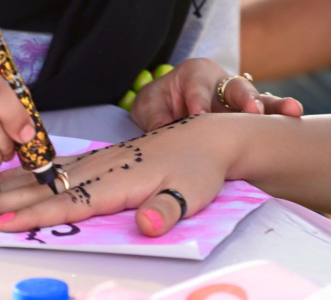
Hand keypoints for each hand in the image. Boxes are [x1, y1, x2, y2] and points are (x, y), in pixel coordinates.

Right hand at [0, 114, 240, 235]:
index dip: (35, 215)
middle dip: (4, 198)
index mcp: (119, 180)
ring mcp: (102, 159)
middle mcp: (103, 167)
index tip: (1, 223)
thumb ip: (166, 210)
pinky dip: (35, 173)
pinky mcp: (106, 156)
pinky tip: (23, 175)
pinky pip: (61, 165)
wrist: (209, 138)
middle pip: (46, 186)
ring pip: (48, 174)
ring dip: (11, 184)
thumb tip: (146, 226)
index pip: (69, 202)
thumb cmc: (199, 168)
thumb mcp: (191, 193)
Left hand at [130, 58, 302, 130]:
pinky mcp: (241, 118)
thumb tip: (166, 133)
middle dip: (245, 99)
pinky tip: (291, 123)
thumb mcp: (148, 106)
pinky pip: (261, 117)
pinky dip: (275, 120)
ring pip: (256, 100)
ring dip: (271, 108)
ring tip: (290, 111)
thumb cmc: (158, 102)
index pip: (198, 86)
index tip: (198, 116)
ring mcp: (234, 101)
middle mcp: (219, 83)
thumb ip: (156, 117)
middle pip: (236, 87)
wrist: (165, 108)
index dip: (198, 101)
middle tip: (253, 111)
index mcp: (194, 72)